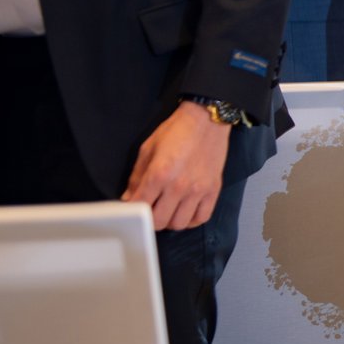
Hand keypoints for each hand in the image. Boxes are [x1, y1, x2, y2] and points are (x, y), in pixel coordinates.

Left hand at [124, 101, 231, 230]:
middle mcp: (179, 185)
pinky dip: (191, 219)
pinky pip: (201, 217)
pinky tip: (185, 210)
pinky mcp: (214, 190)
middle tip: (150, 209)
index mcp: (159, 173)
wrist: (207, 119)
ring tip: (168, 210)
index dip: (133, 210)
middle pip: (159, 221)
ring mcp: (198, 190)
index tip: (133, 207)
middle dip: (150, 218)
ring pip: (179, 223)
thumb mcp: (148, 149)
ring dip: (170, 220)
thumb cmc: (176, 131)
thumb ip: (137, 176)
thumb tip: (129, 197)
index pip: (140, 206)